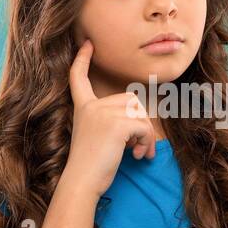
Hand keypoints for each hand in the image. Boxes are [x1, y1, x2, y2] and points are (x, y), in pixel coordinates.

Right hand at [62, 38, 160, 197]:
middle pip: (130, 100)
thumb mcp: (96, 138)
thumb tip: (142, 123)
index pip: (79, 79)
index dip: (82, 60)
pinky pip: (144, 127)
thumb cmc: (90, 167)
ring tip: (140, 153)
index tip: (87, 44)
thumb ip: (111, 123)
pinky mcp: (116, 125)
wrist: (81, 182)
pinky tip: (140, 156)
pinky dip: (148, 142)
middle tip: (140, 147)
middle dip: (141, 123)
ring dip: (147, 135)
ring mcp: (102, 113)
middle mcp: (91, 106)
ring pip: (140, 114)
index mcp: (83, 108)